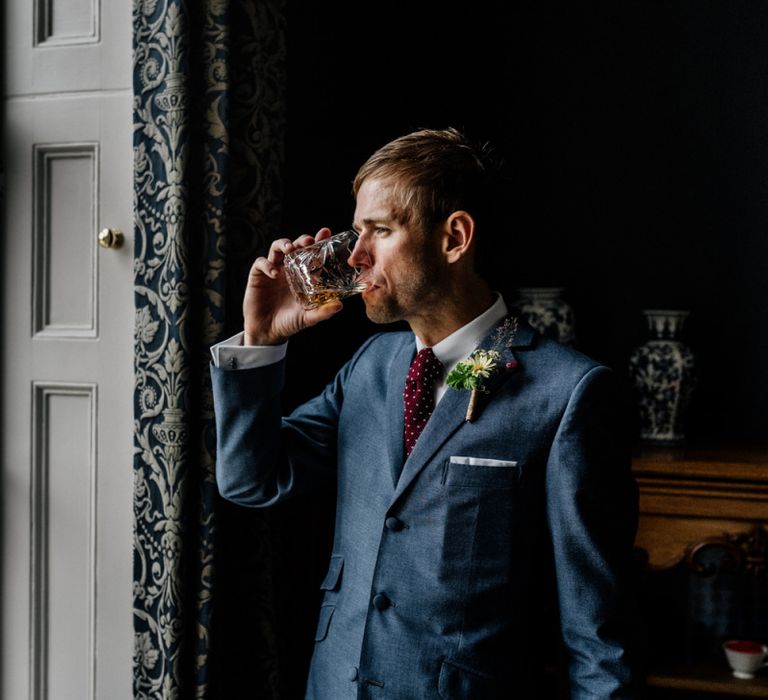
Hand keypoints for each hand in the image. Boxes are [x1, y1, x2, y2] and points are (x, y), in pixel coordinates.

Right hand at [243, 229, 343, 345]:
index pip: (312, 253)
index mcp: (303, 275)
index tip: (326, 232)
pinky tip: (274, 273)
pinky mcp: (258, 275)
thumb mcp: (309, 318)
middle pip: (296, 246)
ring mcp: (273, 270)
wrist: (267, 332)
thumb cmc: (290, 322)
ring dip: (283, 244)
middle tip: (308, 241)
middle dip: (302, 240)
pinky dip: (267, 264)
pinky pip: (261, 263)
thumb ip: (323, 312)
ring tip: (290, 249)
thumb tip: (340, 306)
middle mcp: (289, 269)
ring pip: (277, 248)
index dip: (319, 241)